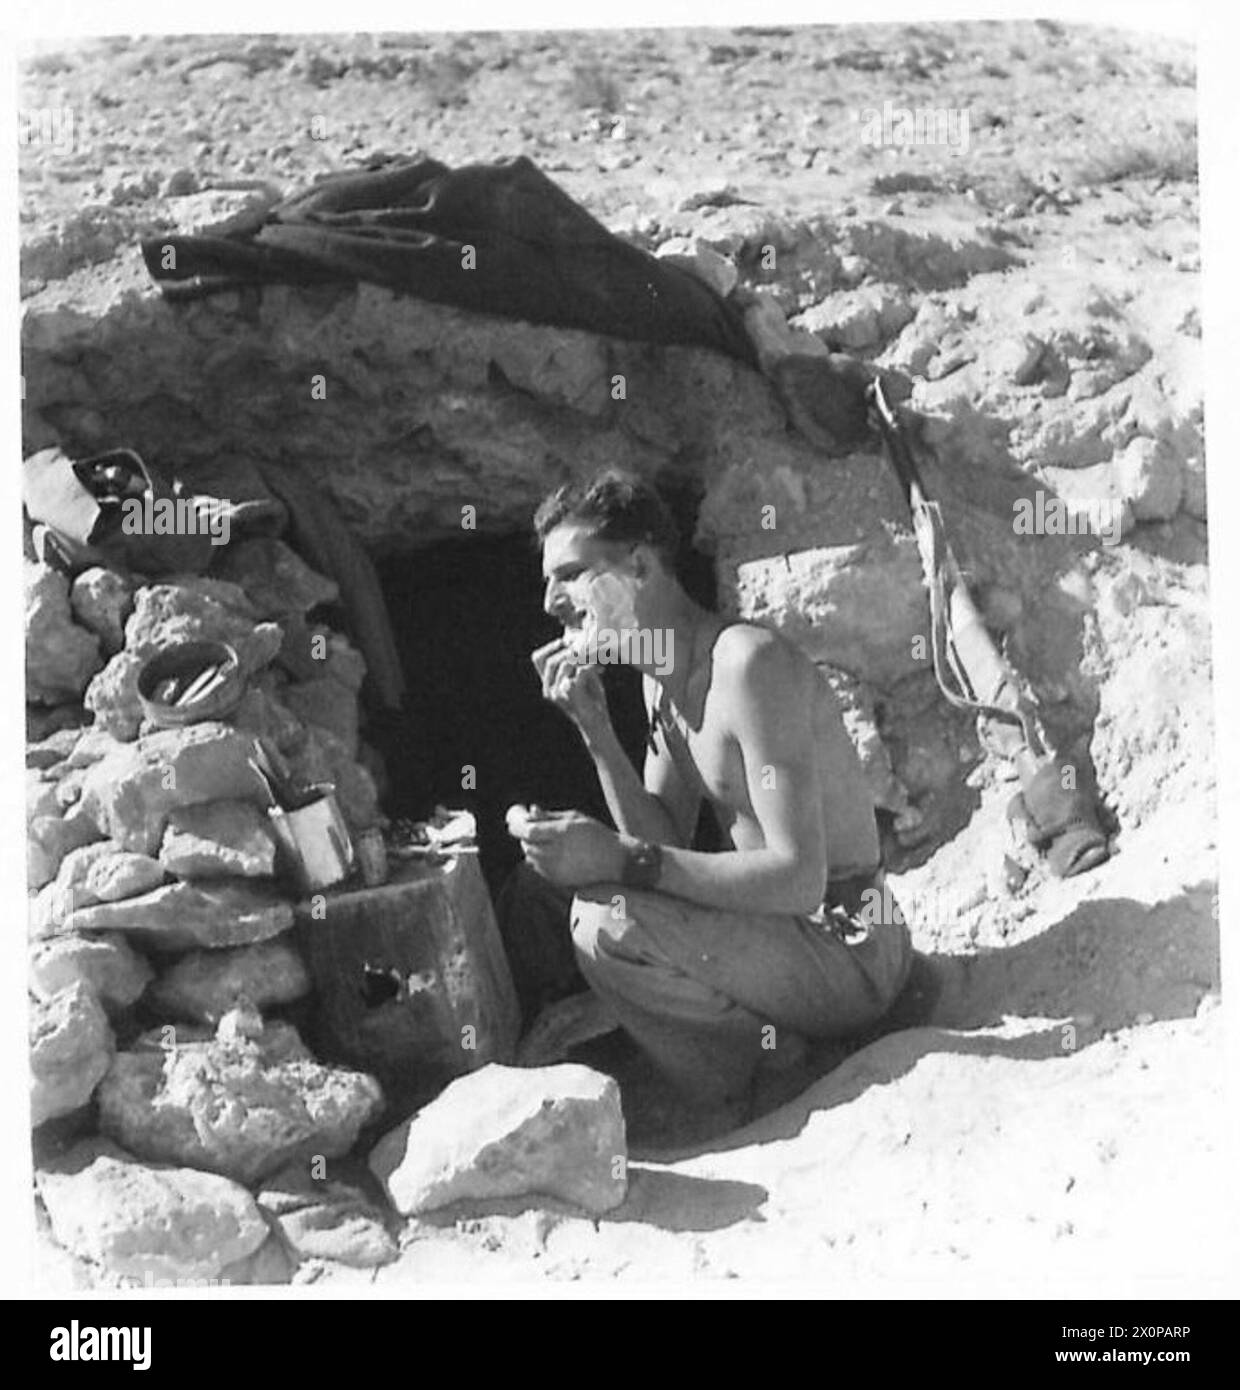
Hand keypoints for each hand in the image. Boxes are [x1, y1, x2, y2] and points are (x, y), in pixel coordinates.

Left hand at [506, 806, 624, 887]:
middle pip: (527, 845)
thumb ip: (551, 816)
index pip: (529, 830)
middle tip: (533, 829)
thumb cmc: (597, 835)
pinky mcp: (558, 880)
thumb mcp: (576, 818)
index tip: (516, 821)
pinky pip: (539, 869)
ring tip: (548, 842)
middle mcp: (557, 852)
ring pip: (531, 858)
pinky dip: (539, 861)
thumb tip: (531, 810)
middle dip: (526, 837)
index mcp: (562, 833)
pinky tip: (553, 855)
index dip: (518, 826)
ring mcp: (557, 869)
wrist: (615, 862)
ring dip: (532, 849)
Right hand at [531, 635, 610, 738]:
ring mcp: (558, 693)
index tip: (568, 642)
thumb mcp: (583, 677)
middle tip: (587, 649)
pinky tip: (600, 669)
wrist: (597, 725)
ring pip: (566, 663)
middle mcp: (549, 689)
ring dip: (583, 659)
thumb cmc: (591, 701)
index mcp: (548, 684)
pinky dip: (591, 666)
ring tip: (598, 662)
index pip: (537, 658)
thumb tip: (579, 639)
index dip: (552, 646)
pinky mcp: (572, 694)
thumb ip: (578, 661)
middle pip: (552, 659)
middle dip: (570, 650)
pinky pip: (580, 671)